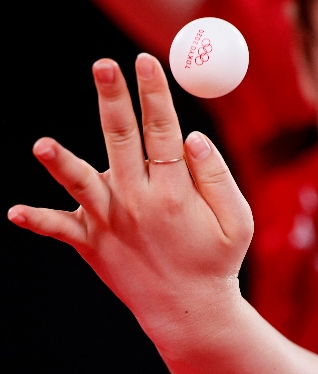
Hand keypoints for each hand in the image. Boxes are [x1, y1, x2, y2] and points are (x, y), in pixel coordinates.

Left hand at [7, 53, 252, 348]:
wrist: (188, 311)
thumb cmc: (217, 262)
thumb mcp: (238, 221)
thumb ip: (217, 177)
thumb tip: (193, 137)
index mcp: (175, 192)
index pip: (163, 130)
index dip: (155, 93)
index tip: (146, 62)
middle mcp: (137, 202)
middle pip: (121, 140)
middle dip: (113, 99)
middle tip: (103, 66)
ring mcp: (110, 224)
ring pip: (82, 183)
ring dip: (61, 163)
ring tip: (41, 144)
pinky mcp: (92, 244)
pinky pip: (60, 230)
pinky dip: (38, 220)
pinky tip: (14, 212)